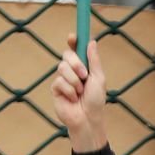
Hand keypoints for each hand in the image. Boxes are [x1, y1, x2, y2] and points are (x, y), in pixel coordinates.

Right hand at [51, 34, 106, 152]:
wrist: (88, 118)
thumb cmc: (96, 100)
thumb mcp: (99, 78)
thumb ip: (94, 61)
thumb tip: (92, 41)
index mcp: (84, 66)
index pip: (76, 49)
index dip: (73, 41)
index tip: (72, 36)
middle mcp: (72, 71)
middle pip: (67, 55)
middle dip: (76, 63)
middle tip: (84, 75)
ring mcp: (63, 79)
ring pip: (62, 68)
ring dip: (74, 80)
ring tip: (80, 92)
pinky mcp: (55, 89)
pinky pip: (59, 82)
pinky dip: (69, 90)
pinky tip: (73, 99)